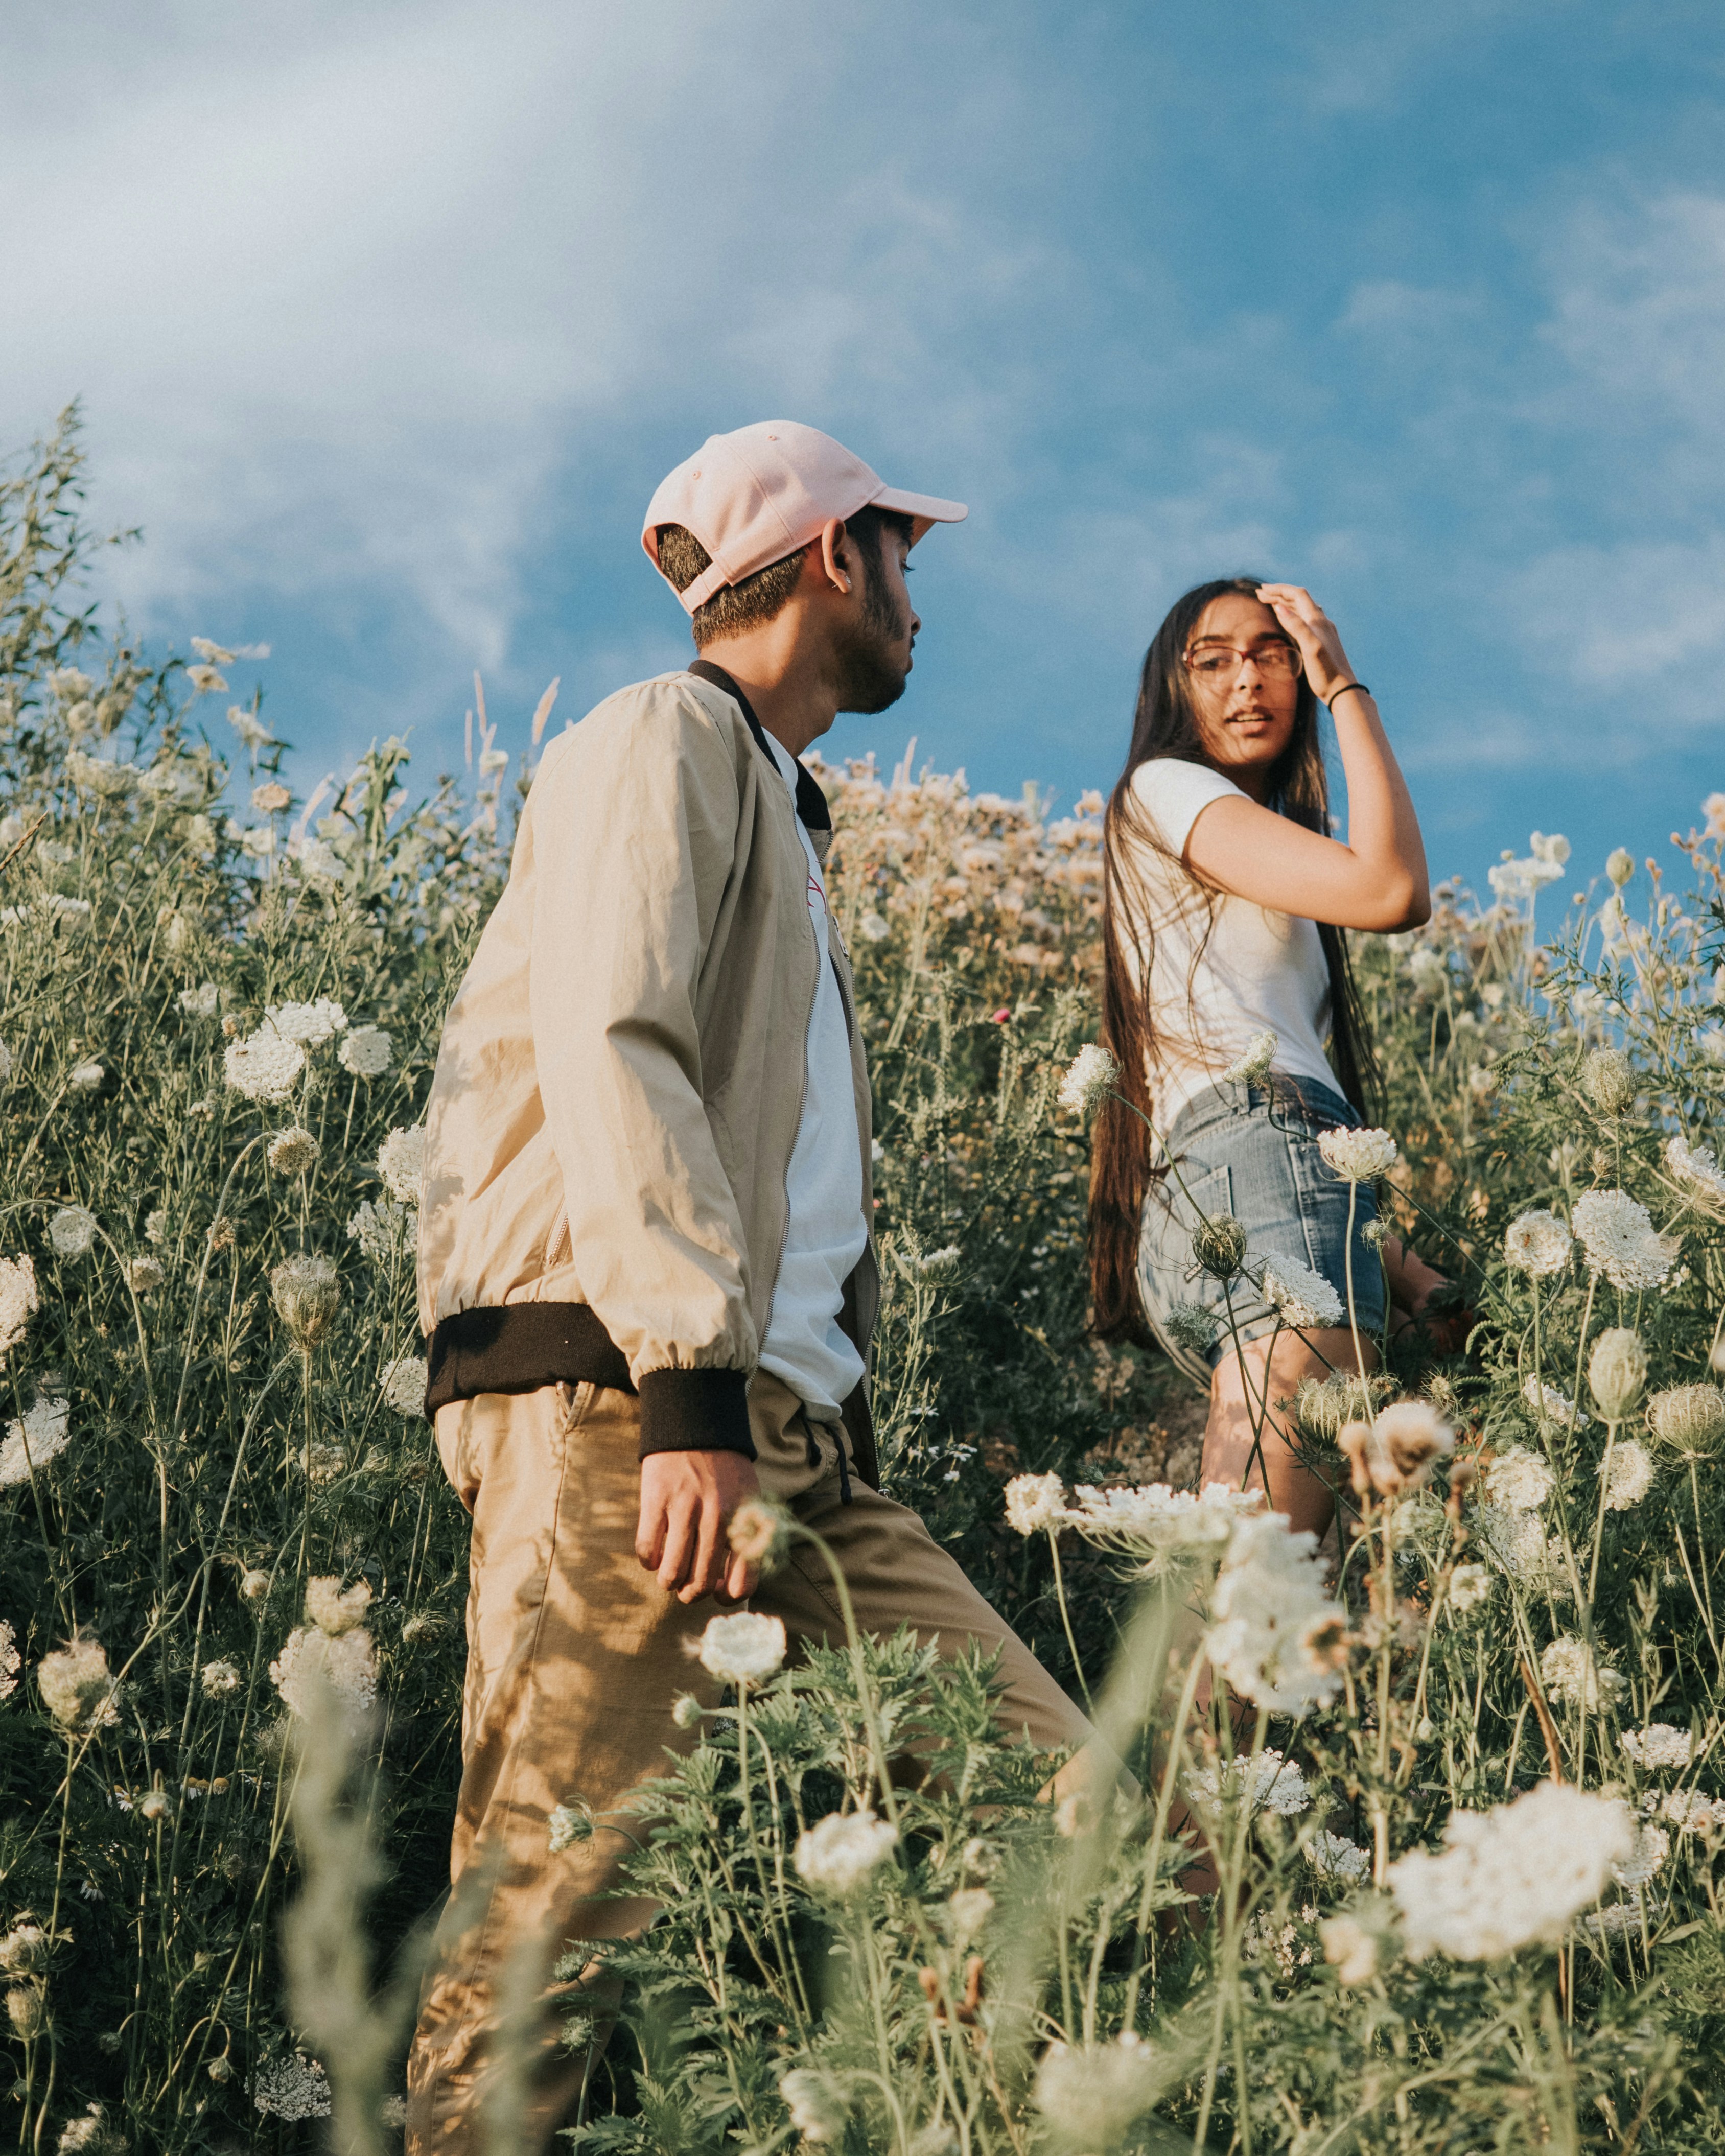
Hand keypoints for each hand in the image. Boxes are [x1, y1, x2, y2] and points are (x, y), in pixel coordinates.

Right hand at [636, 1450, 762, 1604]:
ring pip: (671, 1573)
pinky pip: (647, 1550)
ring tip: (669, 1575)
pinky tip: (655, 1552)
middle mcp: (717, 1517)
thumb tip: (728, 1587)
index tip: (718, 1591)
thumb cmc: (725, 1470)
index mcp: (745, 1519)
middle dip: (691, 1594)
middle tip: (686, 1588)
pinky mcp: (655, 1501)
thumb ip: (747, 1539)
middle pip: (700, 1583)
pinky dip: (649, 1560)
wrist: (696, 1424)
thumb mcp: (749, 1499)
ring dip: (668, 1581)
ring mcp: (684, 1509)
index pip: (743, 1581)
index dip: (727, 1595)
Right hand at [1255, 583, 1355, 705]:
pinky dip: (1293, 615)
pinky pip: (1306, 620)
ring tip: (1271, 602)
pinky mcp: (1323, 640)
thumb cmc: (1325, 672)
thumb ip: (1296, 626)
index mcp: (1317, 620)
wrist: (1343, 690)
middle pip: (1299, 600)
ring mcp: (1323, 631)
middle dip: (1279, 594)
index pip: (1297, 595)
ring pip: (1303, 609)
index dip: (1279, 590)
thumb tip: (1279, 607)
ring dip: (1286, 603)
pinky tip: (1290, 619)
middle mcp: (1322, 622)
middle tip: (1260, 594)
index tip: (1261, 590)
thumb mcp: (1310, 648)